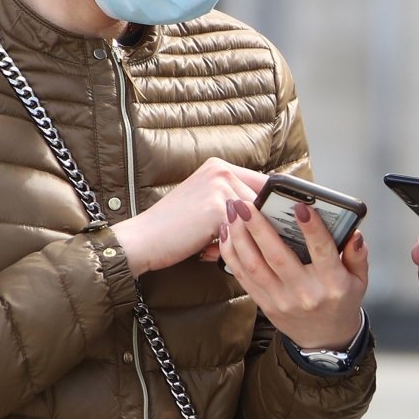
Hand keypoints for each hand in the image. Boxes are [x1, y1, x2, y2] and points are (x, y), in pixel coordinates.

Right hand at [111, 158, 266, 274]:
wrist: (143, 240)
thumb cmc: (174, 229)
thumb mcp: (206, 205)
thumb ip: (234, 202)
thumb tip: (272, 214)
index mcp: (219, 167)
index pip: (265, 184)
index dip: (273, 207)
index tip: (276, 225)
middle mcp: (221, 170)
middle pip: (264, 201)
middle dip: (259, 226)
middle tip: (235, 242)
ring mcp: (219, 186)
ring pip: (257, 218)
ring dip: (245, 238)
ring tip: (215, 247)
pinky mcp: (217, 207)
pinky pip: (244, 231)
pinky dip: (233, 247)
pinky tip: (208, 251)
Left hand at [219, 198, 368, 349]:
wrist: (325, 339)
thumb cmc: (341, 303)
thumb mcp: (360, 280)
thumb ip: (358, 255)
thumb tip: (354, 234)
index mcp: (332, 284)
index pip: (322, 251)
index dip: (312, 228)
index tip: (300, 206)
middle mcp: (304, 292)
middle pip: (277, 256)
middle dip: (259, 226)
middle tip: (247, 202)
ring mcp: (281, 300)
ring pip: (254, 265)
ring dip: (240, 236)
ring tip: (233, 211)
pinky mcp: (264, 304)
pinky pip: (243, 276)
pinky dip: (232, 253)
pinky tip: (228, 233)